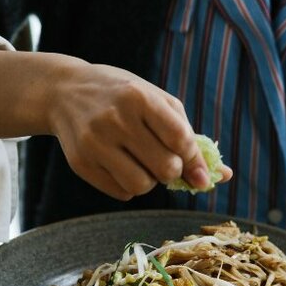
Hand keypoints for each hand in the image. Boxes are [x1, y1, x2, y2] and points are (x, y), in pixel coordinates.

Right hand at [47, 60, 231, 200]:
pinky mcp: (81, 163)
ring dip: (151, 181)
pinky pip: (122, 193)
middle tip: (162, 158)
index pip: (180, 139)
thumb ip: (188, 136)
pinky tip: (121, 165)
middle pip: (165, 168)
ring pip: (143, 186)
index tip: (189, 159)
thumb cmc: (123, 97)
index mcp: (138, 97)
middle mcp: (115, 119)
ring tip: (141, 162)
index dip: (192, 157)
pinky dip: (130, 186)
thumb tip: (220, 177)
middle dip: (172, 170)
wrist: (64, 92)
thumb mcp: (156, 102)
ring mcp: (95, 142)